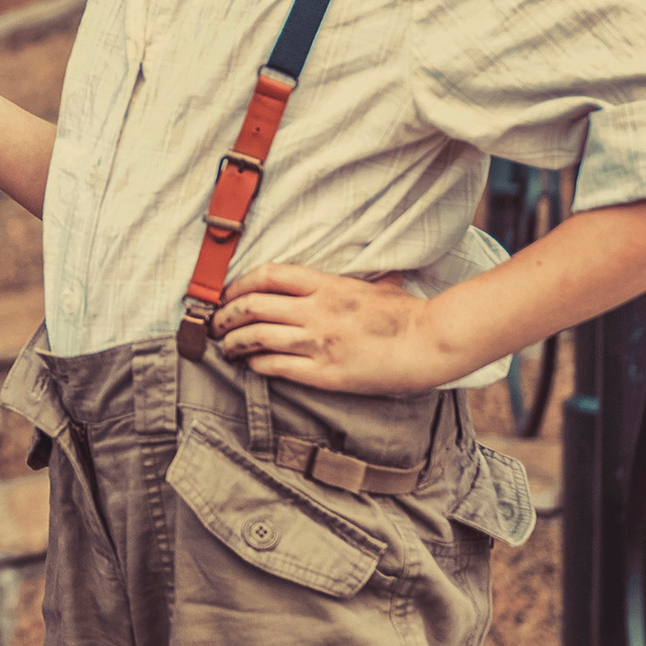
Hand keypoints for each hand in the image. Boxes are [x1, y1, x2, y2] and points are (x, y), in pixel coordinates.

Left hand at [214, 264, 445, 393]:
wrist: (429, 343)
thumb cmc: (405, 314)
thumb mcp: (374, 283)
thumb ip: (348, 280)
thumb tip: (340, 271)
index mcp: (327, 284)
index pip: (268, 275)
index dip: (238, 283)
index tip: (227, 293)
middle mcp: (317, 311)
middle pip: (252, 306)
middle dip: (225, 316)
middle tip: (216, 324)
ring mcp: (318, 342)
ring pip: (256, 337)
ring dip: (233, 343)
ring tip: (226, 348)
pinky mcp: (324, 373)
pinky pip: (276, 367)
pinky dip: (256, 365)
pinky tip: (251, 365)